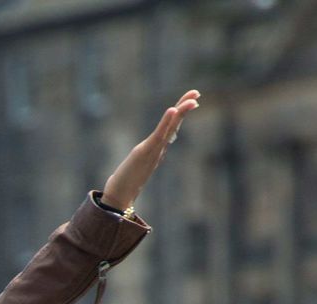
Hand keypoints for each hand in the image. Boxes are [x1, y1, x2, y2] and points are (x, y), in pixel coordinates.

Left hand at [100, 90, 200, 212]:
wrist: (119, 197)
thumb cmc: (126, 183)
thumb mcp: (138, 165)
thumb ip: (145, 158)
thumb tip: (147, 154)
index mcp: (158, 149)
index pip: (171, 127)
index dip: (180, 113)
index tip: (191, 99)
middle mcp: (159, 149)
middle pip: (174, 125)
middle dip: (184, 108)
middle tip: (196, 93)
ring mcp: (153, 151)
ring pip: (170, 129)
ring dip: (180, 112)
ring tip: (192, 100)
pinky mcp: (144, 153)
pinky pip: (158, 135)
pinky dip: (165, 123)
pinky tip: (172, 110)